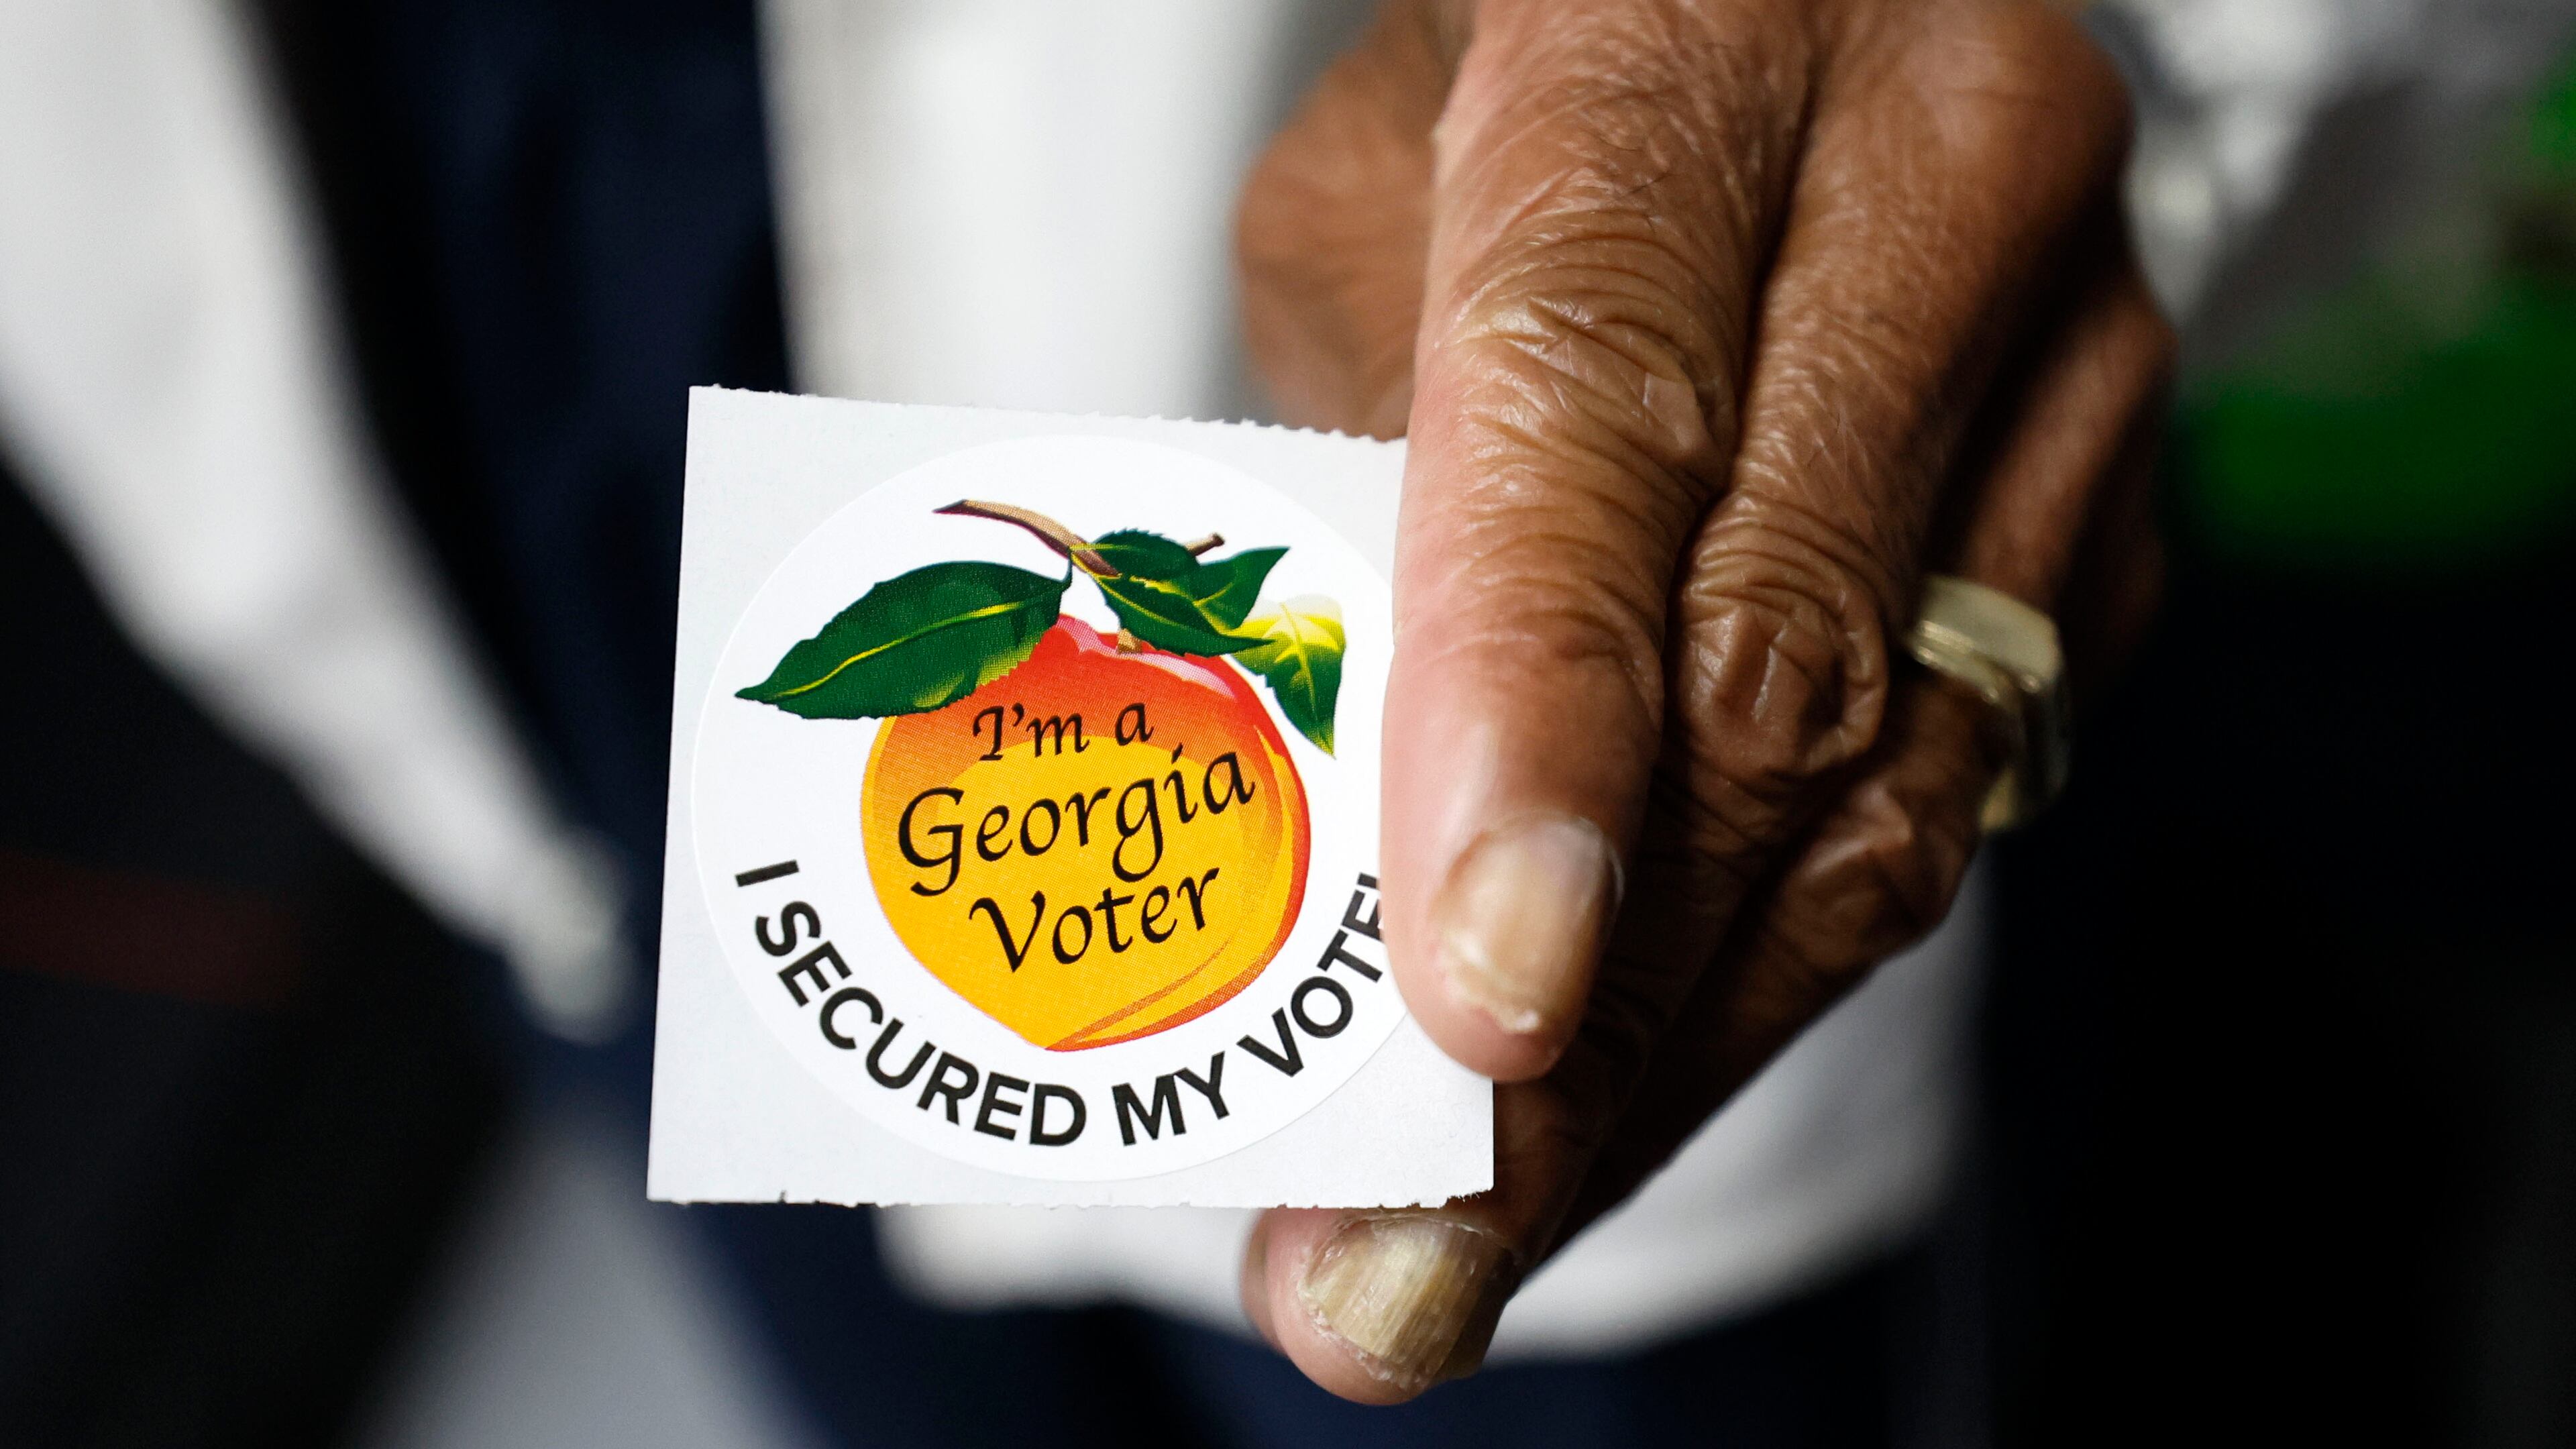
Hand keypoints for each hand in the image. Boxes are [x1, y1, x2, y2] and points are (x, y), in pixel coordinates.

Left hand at [1232, 0, 2170, 1401]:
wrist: (1803, 7)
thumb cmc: (1531, 79)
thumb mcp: (1368, 195)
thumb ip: (1354, 467)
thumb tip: (1345, 846)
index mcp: (1693, 37)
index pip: (1602, 396)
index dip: (1540, 714)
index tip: (1479, 990)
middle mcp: (1939, 187)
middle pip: (1770, 670)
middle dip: (1583, 1012)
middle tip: (1408, 1249)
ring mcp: (2069, 373)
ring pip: (1888, 791)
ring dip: (1674, 1050)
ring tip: (1481, 1236)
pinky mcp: (2106, 529)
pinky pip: (1941, 801)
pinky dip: (1763, 962)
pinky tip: (1625, 1077)